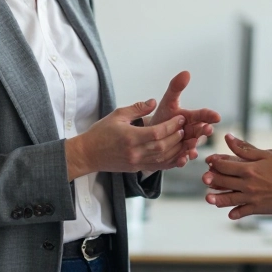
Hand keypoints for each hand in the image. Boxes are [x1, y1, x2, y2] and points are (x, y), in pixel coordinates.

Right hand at [67, 99, 187, 179]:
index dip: (171, 126)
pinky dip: (170, 161)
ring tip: (183, 139)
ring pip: (162, 158)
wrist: (88, 154)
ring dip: (176, 149)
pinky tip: (177, 154)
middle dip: (176, 137)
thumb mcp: (117, 115)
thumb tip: (154, 102)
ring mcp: (136, 162)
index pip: (157, 133)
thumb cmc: (100, 132)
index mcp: (130, 137)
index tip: (180, 119)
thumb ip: (137, 108)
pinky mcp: (137, 169)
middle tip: (184, 127)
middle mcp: (135, 152)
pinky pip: (158, 167)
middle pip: (162, 147)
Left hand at [148, 71, 221, 164]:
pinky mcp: (179, 156)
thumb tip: (186, 72)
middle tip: (206, 130)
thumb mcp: (168, 102)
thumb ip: (176, 88)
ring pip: (193, 147)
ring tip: (192, 147)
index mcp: (191, 118)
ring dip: (194, 147)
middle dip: (204, 131)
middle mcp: (192, 132)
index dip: (210, 116)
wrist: (149, 136)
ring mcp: (187, 145)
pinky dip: (183, 160)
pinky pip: (182, 159)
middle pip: (200, 132)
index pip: (203, 115)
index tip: (216, 116)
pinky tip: (182, 159)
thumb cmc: (162, 118)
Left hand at [202, 134, 271, 219]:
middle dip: (212, 180)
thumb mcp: (264, 156)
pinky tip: (230, 213)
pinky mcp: (256, 209)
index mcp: (248, 169)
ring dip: (217, 199)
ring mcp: (251, 198)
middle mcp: (247, 184)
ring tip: (208, 198)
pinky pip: (241, 212)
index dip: (215, 164)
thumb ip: (244, 148)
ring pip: (228, 199)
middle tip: (204, 179)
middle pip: (223, 182)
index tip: (209, 163)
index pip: (224, 166)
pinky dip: (234, 213)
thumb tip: (228, 137)